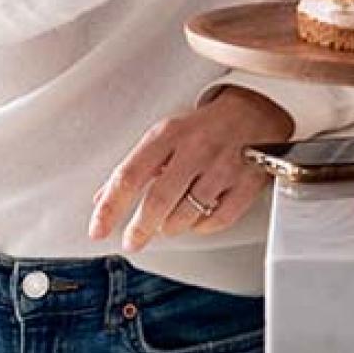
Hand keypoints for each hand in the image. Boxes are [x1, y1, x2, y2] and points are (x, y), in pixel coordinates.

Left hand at [89, 87, 294, 248]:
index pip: (130, 174)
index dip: (110, 207)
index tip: (98, 229)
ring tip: (170, 220)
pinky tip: (198, 216)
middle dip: (140, 228)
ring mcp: (223, 167)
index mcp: (170, 133)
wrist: (256, 112)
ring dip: (171, 226)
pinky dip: (201, 226)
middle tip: (132, 240)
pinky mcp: (246, 184)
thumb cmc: (204, 127)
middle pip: (158, 200)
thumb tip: (101, 200)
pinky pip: (215, 221)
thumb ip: (135, 168)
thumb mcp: (165, 136)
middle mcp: (196, 148)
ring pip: (186, 216)